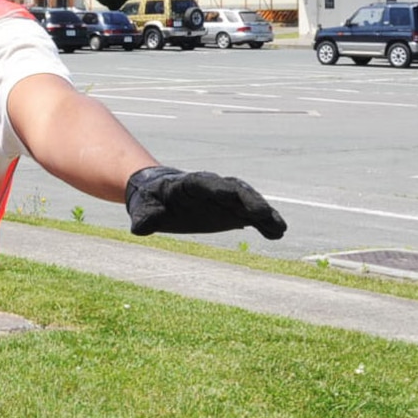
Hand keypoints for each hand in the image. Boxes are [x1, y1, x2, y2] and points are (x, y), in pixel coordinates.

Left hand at [126, 166, 286, 239]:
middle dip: (250, 201)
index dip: (222, 191)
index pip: (209, 185)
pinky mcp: (231, 210)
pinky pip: (251, 215)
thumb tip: (139, 229)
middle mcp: (213, 188)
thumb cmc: (149, 200)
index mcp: (190, 184)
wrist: (158, 195)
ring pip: (248, 202)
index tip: (235, 198)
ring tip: (279, 229)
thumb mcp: (142, 208)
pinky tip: (277, 233)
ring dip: (264, 213)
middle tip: (265, 215)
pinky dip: (264, 222)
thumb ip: (144, 217)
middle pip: (235, 190)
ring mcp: (225, 198)